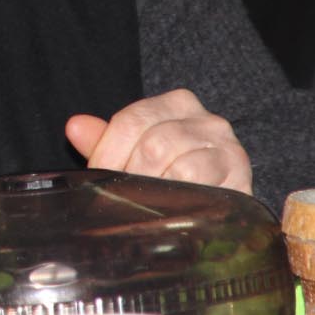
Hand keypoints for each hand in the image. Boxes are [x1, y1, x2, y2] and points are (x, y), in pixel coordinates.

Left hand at [64, 89, 251, 193]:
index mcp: (177, 104)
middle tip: (122, 199)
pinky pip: (199, 180)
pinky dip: (178, 196)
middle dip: (130, 175)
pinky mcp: (240, 175)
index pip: (131, 120)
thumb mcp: (136, 155)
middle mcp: (206, 119)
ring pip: (175, 162)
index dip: (108, 153)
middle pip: (151, 142)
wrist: (222, 211)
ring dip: (153, 188)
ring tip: (147, 204)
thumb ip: (107, 140)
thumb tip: (74, 126)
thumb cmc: (173, 178)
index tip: (98, 178)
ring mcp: (226, 146)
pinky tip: (171, 208)